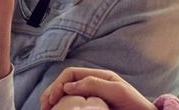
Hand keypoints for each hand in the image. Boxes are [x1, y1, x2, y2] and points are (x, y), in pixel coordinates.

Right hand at [41, 68, 155, 109]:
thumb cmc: (135, 104)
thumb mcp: (118, 91)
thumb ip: (95, 84)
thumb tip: (68, 86)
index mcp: (98, 76)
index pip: (71, 73)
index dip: (58, 83)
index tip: (51, 99)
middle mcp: (93, 84)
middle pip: (65, 84)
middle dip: (51, 92)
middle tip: (43, 107)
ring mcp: (91, 97)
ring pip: (66, 95)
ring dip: (53, 101)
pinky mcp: (92, 108)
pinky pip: (73, 106)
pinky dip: (62, 108)